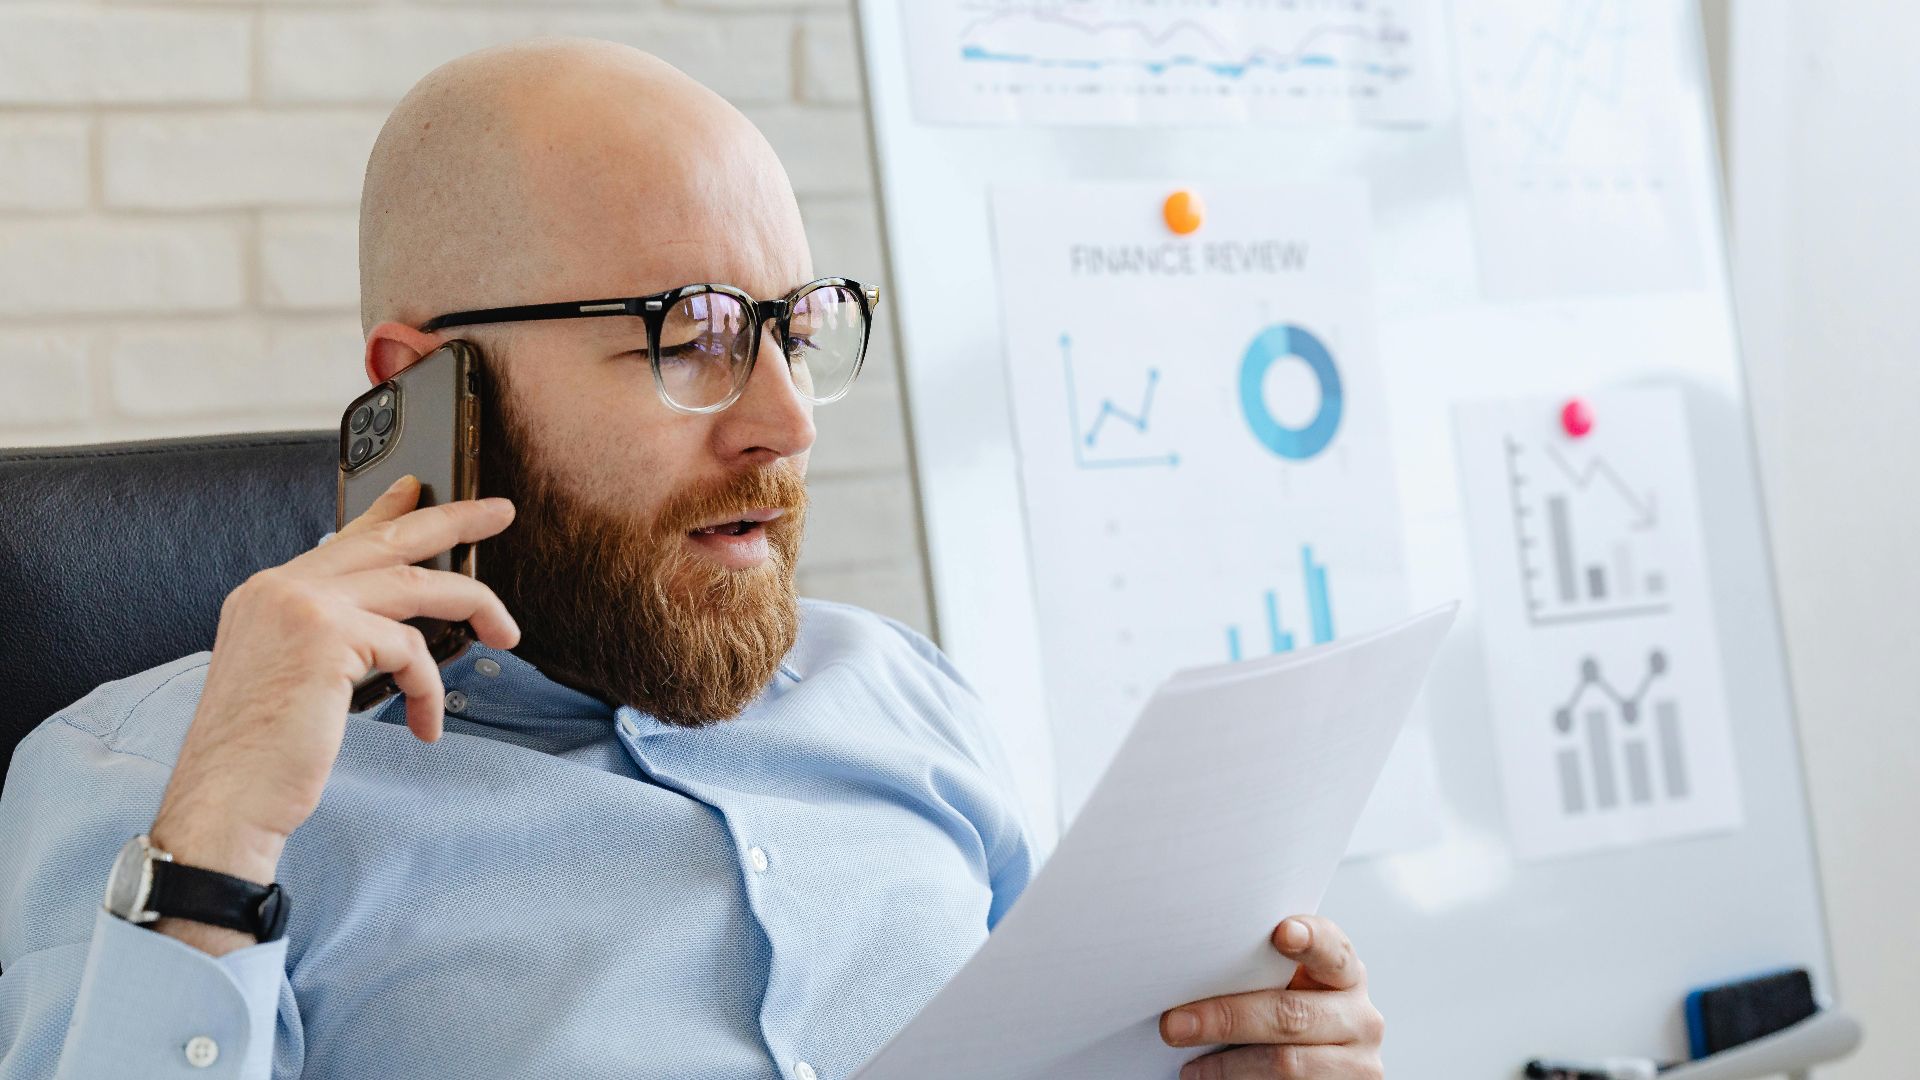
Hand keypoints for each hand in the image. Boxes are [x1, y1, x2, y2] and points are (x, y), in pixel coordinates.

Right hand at [148, 475, 517, 913]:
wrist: (225, 801)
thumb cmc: (263, 756)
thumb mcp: (296, 678)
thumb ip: (332, 636)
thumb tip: (397, 623)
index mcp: (267, 593)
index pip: (343, 538)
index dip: (388, 511)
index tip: (420, 489)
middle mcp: (279, 587)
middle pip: (387, 540)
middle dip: (453, 520)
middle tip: (499, 512)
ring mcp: (302, 605)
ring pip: (415, 585)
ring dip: (474, 607)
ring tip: (507, 633)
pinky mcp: (328, 636)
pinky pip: (412, 650)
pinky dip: (429, 691)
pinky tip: (424, 726)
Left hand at [1158, 915, 1383, 1079]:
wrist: (1317, 1072)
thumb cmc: (1291, 1016)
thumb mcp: (1287, 989)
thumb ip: (1264, 972)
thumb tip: (1193, 962)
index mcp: (1345, 974)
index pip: (1331, 950)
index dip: (1309, 940)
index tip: (1282, 933)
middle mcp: (1360, 1016)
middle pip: (1291, 1014)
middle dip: (1227, 1018)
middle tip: (1175, 1025)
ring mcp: (1357, 1062)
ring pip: (1285, 1062)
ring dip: (1227, 1066)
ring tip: (1190, 1068)